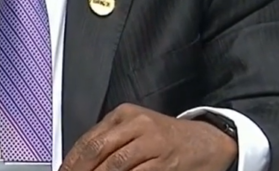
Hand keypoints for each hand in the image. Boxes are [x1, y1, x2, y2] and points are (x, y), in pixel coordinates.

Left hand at [59, 104, 236, 170]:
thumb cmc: (165, 137)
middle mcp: (137, 125)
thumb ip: (110, 139)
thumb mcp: (136, 128)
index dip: (72, 159)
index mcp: (125, 114)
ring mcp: (152, 143)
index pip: (89, 137)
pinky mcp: (165, 163)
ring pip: (115, 165)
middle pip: (98, 149)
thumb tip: (79, 161)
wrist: (206, 141)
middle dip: (80, 169)